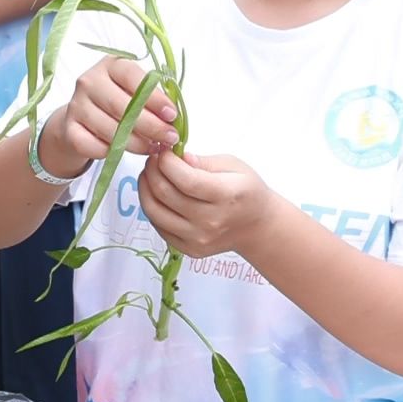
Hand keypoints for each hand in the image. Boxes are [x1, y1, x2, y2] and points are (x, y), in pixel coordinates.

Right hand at [39, 57, 179, 178]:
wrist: (81, 121)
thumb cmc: (117, 103)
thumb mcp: (134, 92)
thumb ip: (152, 98)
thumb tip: (172, 116)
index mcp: (111, 65)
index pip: (133, 78)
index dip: (155, 98)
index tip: (172, 115)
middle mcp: (89, 81)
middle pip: (123, 107)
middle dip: (151, 126)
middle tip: (169, 138)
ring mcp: (76, 105)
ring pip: (110, 130)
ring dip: (136, 143)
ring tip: (152, 148)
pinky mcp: (68, 129)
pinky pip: (93, 146)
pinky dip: (111, 152)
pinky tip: (122, 151)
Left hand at [137, 149, 273, 259]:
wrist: (257, 226)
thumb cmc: (246, 191)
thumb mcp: (233, 166)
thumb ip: (203, 162)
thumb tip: (177, 158)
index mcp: (226, 196)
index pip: (186, 180)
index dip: (167, 163)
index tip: (163, 152)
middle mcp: (211, 221)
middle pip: (166, 195)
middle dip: (152, 171)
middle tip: (153, 160)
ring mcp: (199, 239)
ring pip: (155, 212)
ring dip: (145, 189)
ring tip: (149, 175)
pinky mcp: (190, 249)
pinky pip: (159, 227)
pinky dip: (152, 208)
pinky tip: (156, 195)